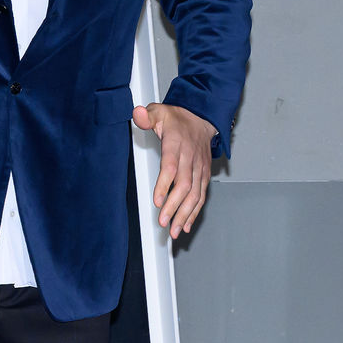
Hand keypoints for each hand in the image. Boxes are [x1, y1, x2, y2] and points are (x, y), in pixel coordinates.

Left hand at [132, 103, 216, 237]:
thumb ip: (147, 116)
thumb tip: (137, 115)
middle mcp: (190, 158)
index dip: (165, 185)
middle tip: (163, 222)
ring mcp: (199, 168)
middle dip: (174, 207)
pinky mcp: (204, 175)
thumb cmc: (178, 120)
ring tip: (174, 230)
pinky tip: (185, 225)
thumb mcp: (159, 112)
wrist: (202, 118)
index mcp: (177, 145)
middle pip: (184, 186)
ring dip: (185, 215)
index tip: (157, 200)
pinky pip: (201, 196)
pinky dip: (195, 212)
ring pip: (195, 195)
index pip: (171, 167)